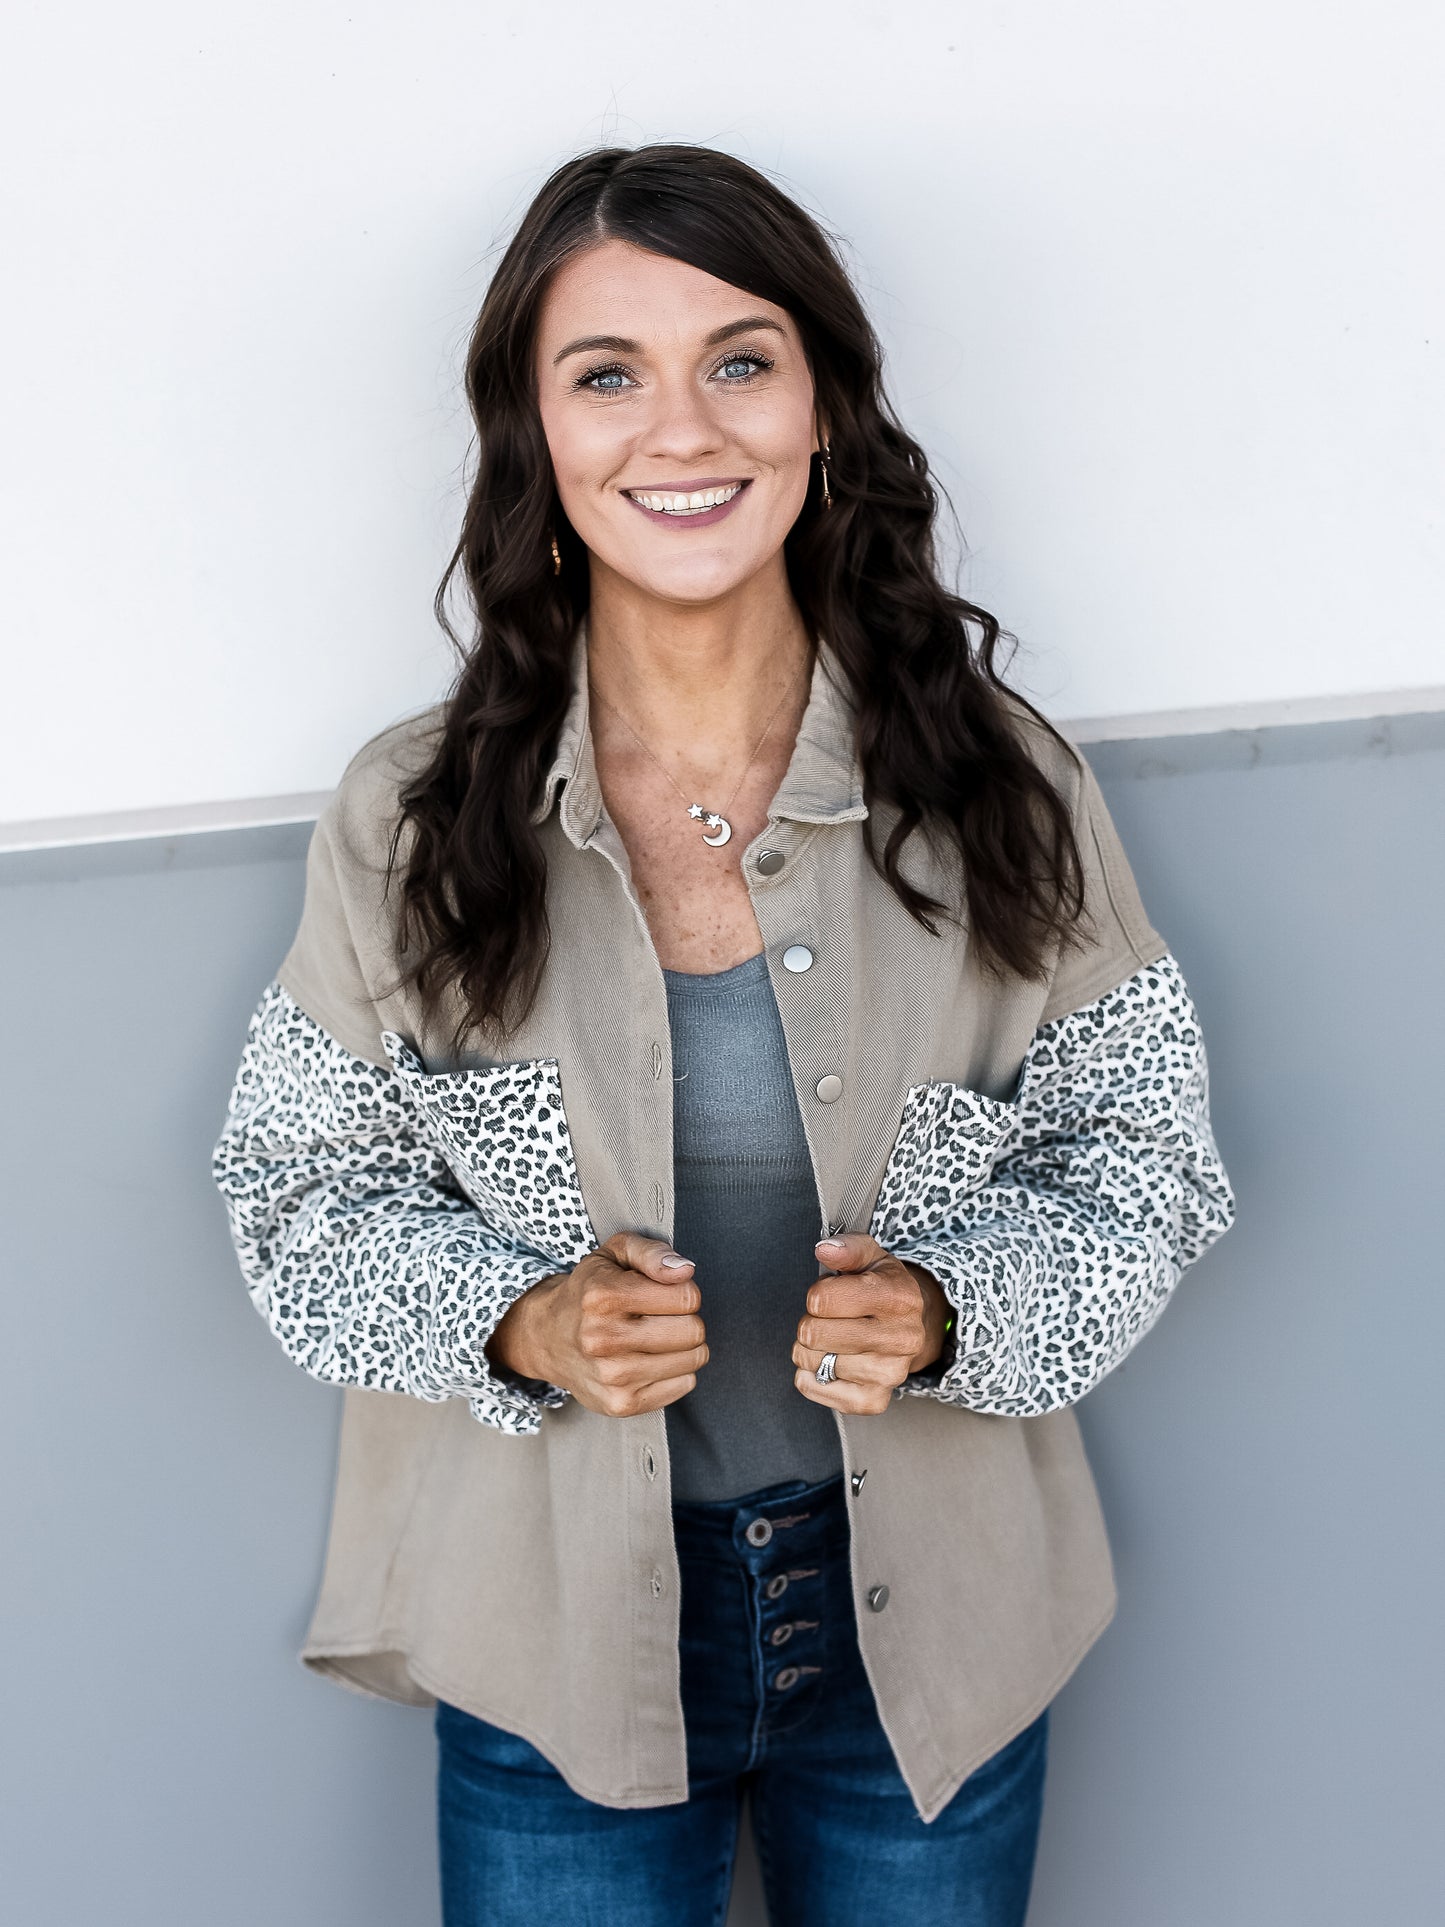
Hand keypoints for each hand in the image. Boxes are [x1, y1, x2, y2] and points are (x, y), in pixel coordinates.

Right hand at [485, 1232, 707, 1418]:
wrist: (548, 1336)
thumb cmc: (591, 1291)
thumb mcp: (615, 1253)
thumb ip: (652, 1252)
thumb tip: (685, 1270)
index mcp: (603, 1296)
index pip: (687, 1296)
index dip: (683, 1291)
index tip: (663, 1294)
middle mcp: (603, 1338)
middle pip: (693, 1331)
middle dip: (686, 1319)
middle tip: (660, 1318)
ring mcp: (612, 1376)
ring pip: (693, 1359)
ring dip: (683, 1347)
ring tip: (655, 1338)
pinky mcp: (620, 1403)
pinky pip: (684, 1384)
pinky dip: (676, 1371)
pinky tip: (650, 1360)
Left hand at [791, 1233, 949, 1414]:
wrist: (912, 1327)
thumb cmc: (883, 1289)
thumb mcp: (871, 1257)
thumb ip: (847, 1248)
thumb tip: (824, 1250)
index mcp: (899, 1298)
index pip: (822, 1299)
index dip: (816, 1295)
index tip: (831, 1296)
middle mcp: (901, 1339)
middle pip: (813, 1333)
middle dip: (811, 1322)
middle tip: (829, 1319)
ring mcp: (889, 1374)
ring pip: (813, 1362)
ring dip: (811, 1349)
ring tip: (832, 1340)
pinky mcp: (874, 1400)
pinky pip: (814, 1388)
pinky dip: (810, 1376)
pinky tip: (829, 1363)